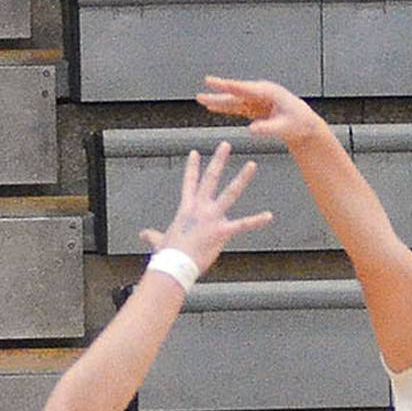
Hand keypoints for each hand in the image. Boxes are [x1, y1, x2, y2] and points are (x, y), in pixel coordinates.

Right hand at [138, 140, 271, 276]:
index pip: (189, 182)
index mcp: (186, 209)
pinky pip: (243, 224)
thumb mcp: (159, 241)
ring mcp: (212, 218)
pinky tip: (269, 215)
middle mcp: (200, 208)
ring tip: (252, 164)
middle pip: (211, 178)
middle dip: (218, 160)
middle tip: (226, 145)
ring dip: (242, 178)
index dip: (192, 167)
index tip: (195, 153)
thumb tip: (143, 234)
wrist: (174, 265)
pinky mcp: (222, 231)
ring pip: (230, 192)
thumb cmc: (167, 255)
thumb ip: (153, 235)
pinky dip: (256, 221)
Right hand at [196, 76, 322, 149]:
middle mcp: (260, 93)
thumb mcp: (285, 128)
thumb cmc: (299, 123)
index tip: (217, 82)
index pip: (245, 89)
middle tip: (204, 86)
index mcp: (269, 93)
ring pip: (234, 100)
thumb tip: (251, 130)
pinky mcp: (255, 108)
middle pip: (236, 92)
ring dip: (218, 100)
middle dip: (219, 90)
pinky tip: (213, 108)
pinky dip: (225, 108)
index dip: (230, 86)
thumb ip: (268, 129)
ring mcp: (257, 100)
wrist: (305, 125)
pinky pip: (237, 107)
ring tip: (201, 99)